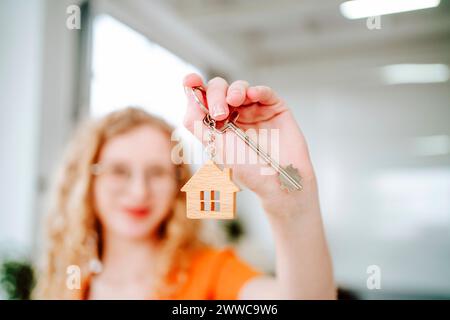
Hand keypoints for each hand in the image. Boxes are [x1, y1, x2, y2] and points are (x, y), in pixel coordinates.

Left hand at [182, 74, 318, 215]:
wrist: (280, 182)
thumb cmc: (249, 171)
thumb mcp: (216, 148)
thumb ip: (198, 123)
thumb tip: (188, 98)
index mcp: (216, 125)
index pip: (202, 100)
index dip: (194, 87)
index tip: (189, 81)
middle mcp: (234, 115)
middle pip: (219, 89)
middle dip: (215, 95)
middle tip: (219, 113)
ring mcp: (254, 111)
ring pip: (239, 87)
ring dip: (233, 90)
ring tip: (234, 102)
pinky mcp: (274, 108)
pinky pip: (264, 92)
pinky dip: (257, 90)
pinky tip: (252, 95)